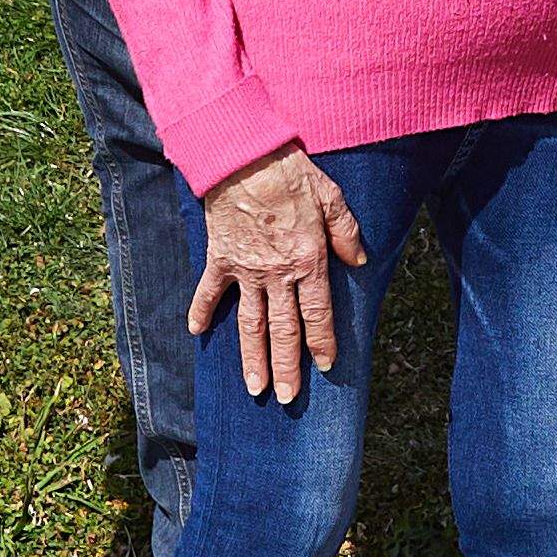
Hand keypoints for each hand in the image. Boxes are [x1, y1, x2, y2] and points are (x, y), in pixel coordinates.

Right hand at [192, 148, 366, 403]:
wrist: (245, 157)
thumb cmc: (292, 174)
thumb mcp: (332, 197)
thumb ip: (347, 232)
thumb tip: (359, 262)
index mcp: (308, 261)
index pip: (317, 314)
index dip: (321, 342)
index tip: (324, 366)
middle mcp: (277, 274)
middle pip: (283, 330)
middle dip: (287, 367)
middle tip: (287, 398)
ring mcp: (246, 270)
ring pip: (250, 324)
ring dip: (252, 358)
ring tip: (255, 388)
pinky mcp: (220, 259)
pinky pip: (209, 292)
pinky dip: (201, 312)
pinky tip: (197, 334)